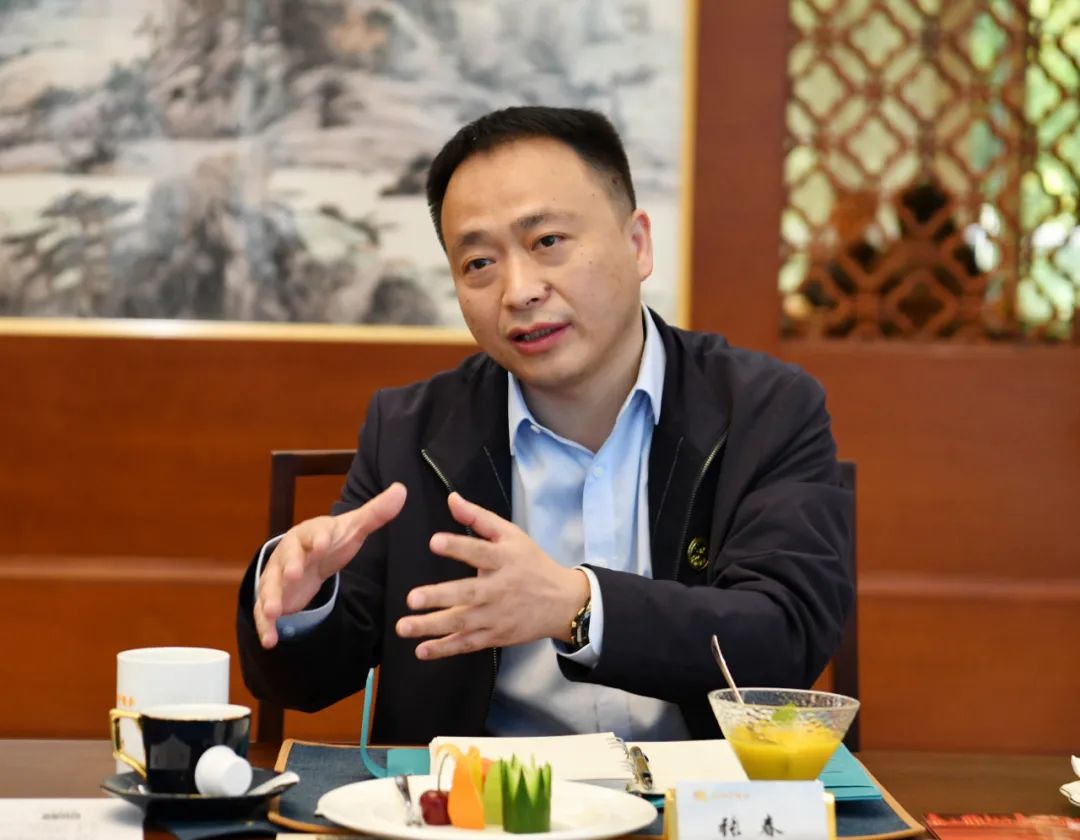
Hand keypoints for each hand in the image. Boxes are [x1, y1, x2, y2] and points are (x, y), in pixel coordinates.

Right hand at [254, 482, 406, 648]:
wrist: (306, 556)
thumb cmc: (330, 540)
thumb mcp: (353, 528)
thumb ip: (376, 512)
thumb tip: (402, 489)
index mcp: (311, 533)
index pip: (314, 532)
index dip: (319, 537)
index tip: (323, 543)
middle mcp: (290, 552)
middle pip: (287, 557)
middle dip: (289, 565)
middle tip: (292, 574)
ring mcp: (278, 576)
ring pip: (270, 586)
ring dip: (270, 597)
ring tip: (272, 611)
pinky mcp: (274, 597)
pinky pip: (265, 612)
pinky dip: (266, 626)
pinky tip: (270, 641)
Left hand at [395, 492, 589, 658]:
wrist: (562, 603)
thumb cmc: (531, 563)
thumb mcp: (511, 535)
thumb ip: (479, 518)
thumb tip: (451, 499)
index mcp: (504, 559)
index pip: (479, 551)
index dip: (458, 546)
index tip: (434, 542)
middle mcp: (500, 589)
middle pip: (468, 593)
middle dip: (439, 596)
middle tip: (412, 598)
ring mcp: (497, 616)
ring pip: (463, 622)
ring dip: (432, 626)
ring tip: (403, 627)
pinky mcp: (495, 636)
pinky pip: (467, 644)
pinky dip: (445, 648)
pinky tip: (422, 649)